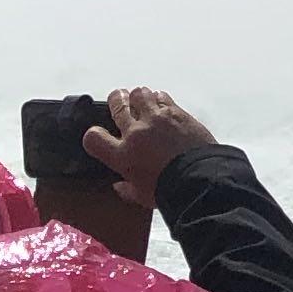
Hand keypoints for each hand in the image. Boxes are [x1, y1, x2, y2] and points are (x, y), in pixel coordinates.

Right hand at [83, 88, 216, 203]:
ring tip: (140, 98)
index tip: (98, 135)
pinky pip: (162, 97)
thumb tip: (119, 185)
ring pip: (140, 95)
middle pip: (118, 106)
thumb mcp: (141, 196)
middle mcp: (136, 132)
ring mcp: (156, 119)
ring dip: (138, 96)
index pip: (93, 137)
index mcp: (122, 155)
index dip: (93, 135)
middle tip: (118, 97)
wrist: (199, 179)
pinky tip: (160, 102)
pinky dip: (158, 98)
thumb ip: (127, 189)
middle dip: (115, 100)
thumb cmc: (168, 191)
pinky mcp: (176, 113)